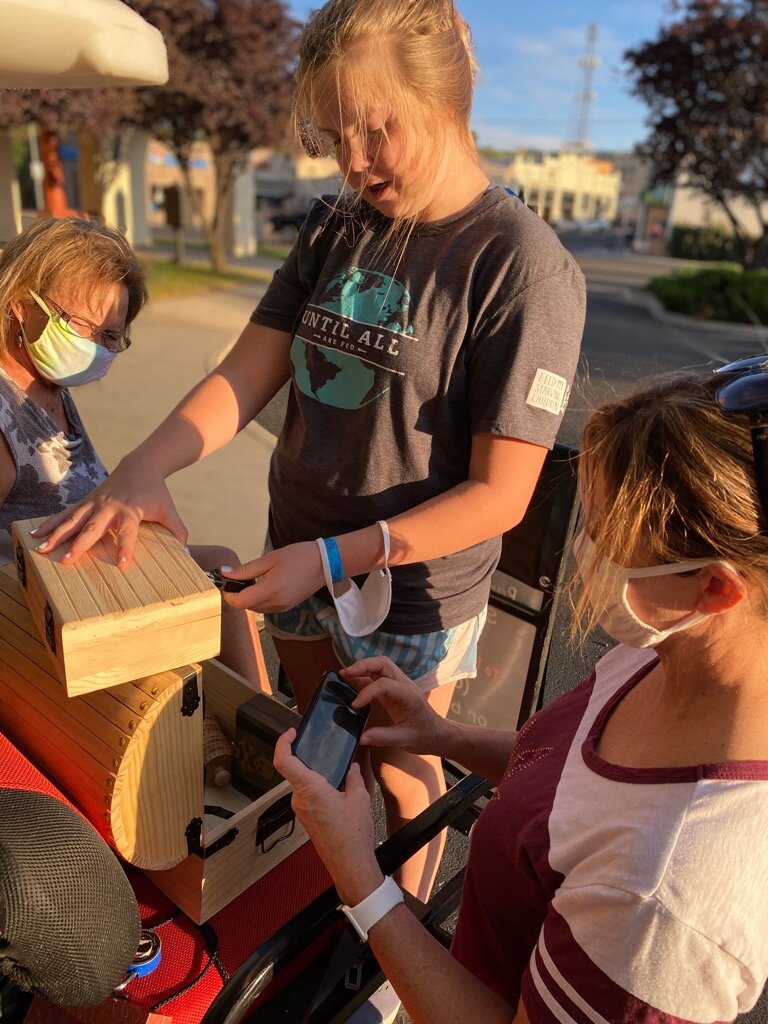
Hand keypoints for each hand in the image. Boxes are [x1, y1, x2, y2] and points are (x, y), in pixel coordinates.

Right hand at [30, 452, 186, 566]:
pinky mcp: (86, 501)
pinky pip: (66, 514)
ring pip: (73, 519)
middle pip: (94, 527)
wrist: (140, 466)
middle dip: (81, 544)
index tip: (122, 563)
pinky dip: (51, 523)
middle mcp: (110, 507)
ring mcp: (95, 503)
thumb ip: (178, 530)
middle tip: (68, 560)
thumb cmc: (156, 492)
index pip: (129, 532)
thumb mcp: (169, 510)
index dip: (126, 546)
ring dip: (57, 534)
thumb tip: (186, 551)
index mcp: (131, 511)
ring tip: (42, 549)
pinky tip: (36, 535)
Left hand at [219, 541, 324, 612]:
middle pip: (246, 606)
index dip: (228, 594)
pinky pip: (265, 607)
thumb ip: (246, 569)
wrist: (325, 564)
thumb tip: (225, 574)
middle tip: (239, 576)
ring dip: (249, 597)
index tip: (227, 581)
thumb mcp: (270, 559)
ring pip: (255, 608)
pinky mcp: (286, 607)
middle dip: (238, 593)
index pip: (239, 602)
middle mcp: (276, 604)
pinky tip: (264, 584)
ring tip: (253, 579)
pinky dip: (259, 599)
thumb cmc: (298, 556)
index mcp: (271, 590)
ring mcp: (282, 608)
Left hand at [274, 728, 383, 904]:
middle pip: (293, 770)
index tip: (292, 732)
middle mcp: (299, 799)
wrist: (350, 865)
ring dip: (315, 774)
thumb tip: (351, 767)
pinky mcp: (306, 819)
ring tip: (336, 769)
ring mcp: (301, 811)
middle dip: (307, 757)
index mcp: (309, 789)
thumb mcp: (359, 798)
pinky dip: (317, 787)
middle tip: (323, 747)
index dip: (283, 743)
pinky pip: (307, 795)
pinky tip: (336, 788)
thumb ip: (353, 777)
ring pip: (301, 783)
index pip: (283, 761)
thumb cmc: (353, 834)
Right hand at [341, 657, 445, 754]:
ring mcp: (399, 686)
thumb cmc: (425, 736)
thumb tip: (360, 737)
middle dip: (363, 665)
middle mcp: (404, 685)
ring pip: (380, 667)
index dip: (367, 692)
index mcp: (409, 695)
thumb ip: (383, 737)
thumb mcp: (405, 740)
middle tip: (345, 673)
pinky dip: (364, 677)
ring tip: (344, 674)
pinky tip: (351, 681)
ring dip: (363, 668)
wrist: (437, 735)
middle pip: (383, 664)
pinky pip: (378, 679)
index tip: (354, 705)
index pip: (385, 684)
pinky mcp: (393, 691)